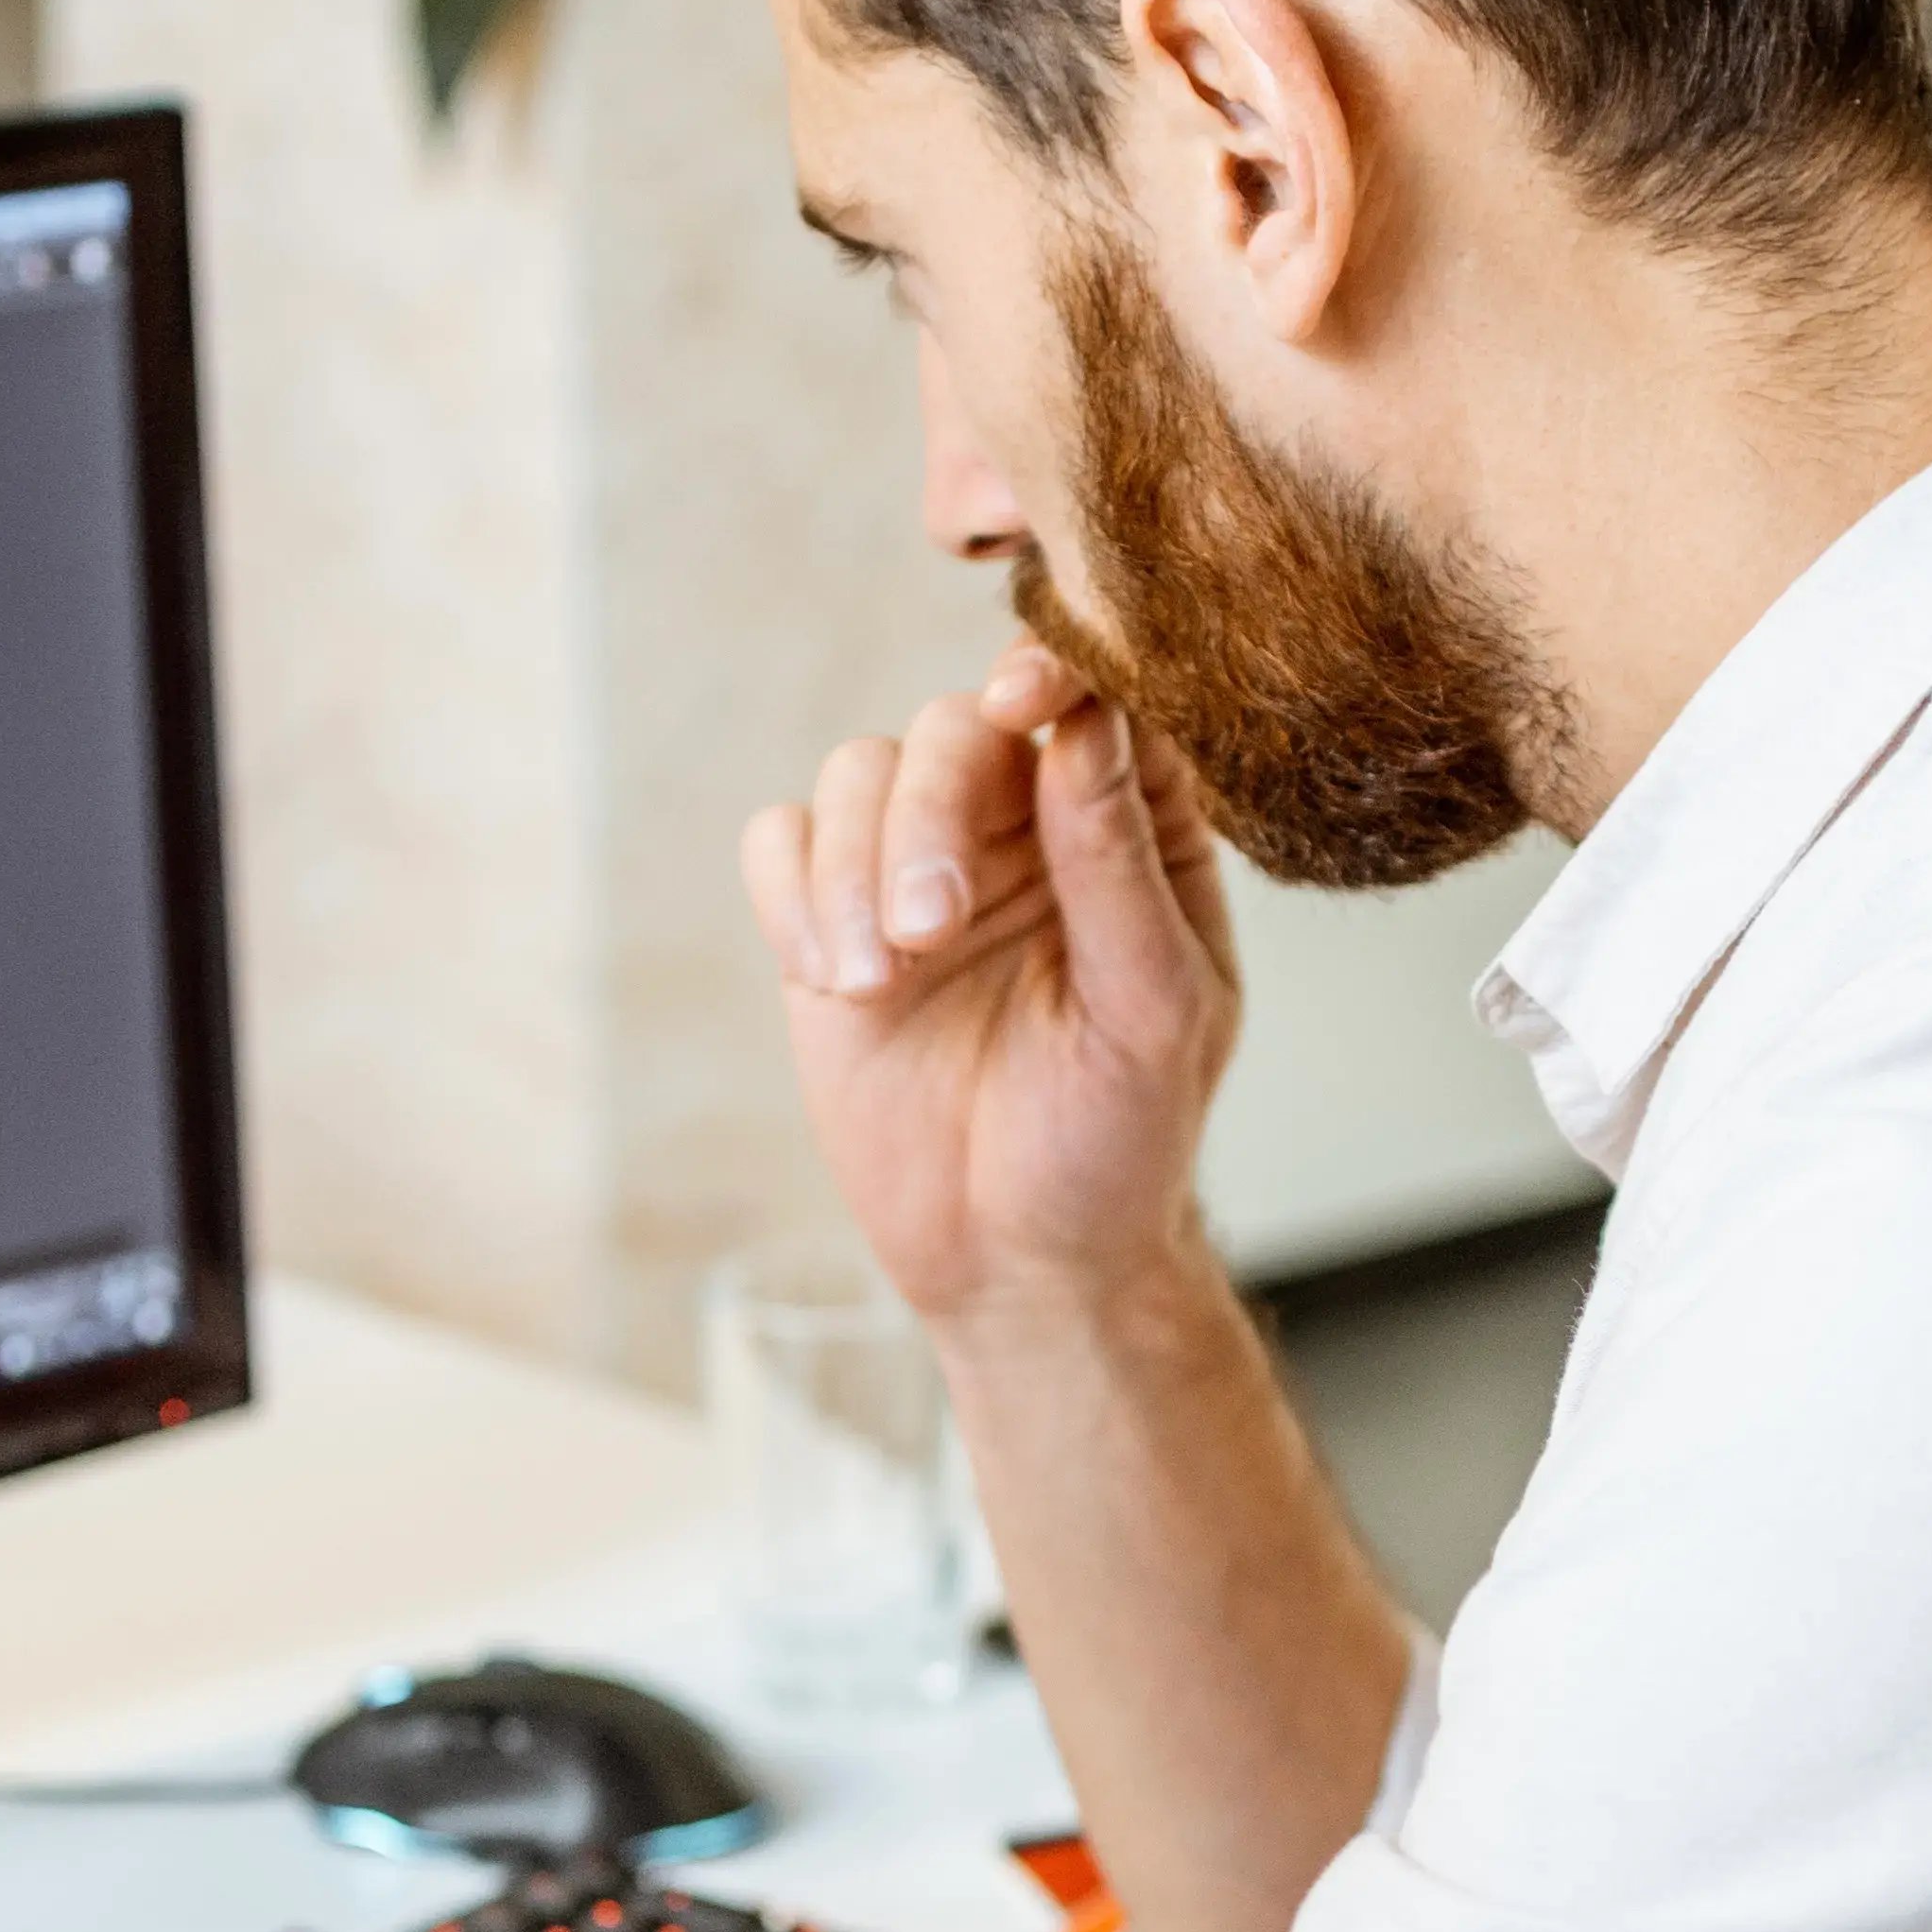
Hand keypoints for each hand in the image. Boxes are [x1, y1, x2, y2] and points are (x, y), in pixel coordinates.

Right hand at [740, 643, 1242, 1338]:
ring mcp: (918, 866)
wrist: (1016, 1256)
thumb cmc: (1117, 1139)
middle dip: (928, 812)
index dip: (1053, 675)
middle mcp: (1022, 825)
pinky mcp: (829, 920)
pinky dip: (793, 892)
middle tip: (929, 928)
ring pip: (857, 772)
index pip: (1093, 704)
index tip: (1019, 700)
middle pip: (954, 728)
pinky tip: (834, 977)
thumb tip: (1083, 722)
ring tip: (876, 977)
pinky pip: (780, 841)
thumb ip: (1117, 863)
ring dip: (853, 863)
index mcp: (1130, 831)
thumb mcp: (1151, 1008)